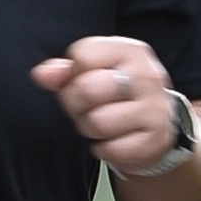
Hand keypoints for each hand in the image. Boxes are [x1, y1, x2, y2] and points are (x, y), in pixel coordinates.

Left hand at [31, 33, 183, 177]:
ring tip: (100, 124)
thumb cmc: (118, 96)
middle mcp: (147, 76)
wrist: (159, 126)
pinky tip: (113, 140)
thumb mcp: (95, 73)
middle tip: (84, 108)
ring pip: (97, 122)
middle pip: (87, 89)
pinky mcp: (156, 139)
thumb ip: (64, 71)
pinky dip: (104, 149)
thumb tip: (40, 74)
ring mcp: (155, 108)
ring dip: (88, 128)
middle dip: (74, 103)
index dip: (71, 73)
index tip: (81, 81)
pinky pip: (110, 149)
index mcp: (131, 51)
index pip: (83, 55)